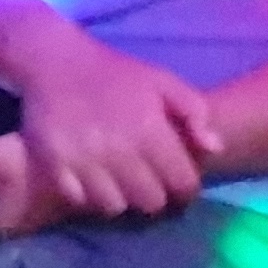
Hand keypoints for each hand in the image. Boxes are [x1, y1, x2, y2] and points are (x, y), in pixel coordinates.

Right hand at [0, 28, 217, 227]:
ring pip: (114, 206)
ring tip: (121, 183)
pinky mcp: (53, 164)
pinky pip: (79, 199)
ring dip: (122, 198)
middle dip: (156, 195)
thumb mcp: (163, 82)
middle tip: (150, 183)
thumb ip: (195, 113)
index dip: (187, 187)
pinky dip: (89, 195)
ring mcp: (81, 159)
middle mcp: (116, 149)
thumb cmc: (116, 74)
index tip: (180, 182)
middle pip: (150, 201)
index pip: (182, 183)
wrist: (56, 61)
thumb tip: (214, 149)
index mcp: (147, 129)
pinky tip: (94, 179)